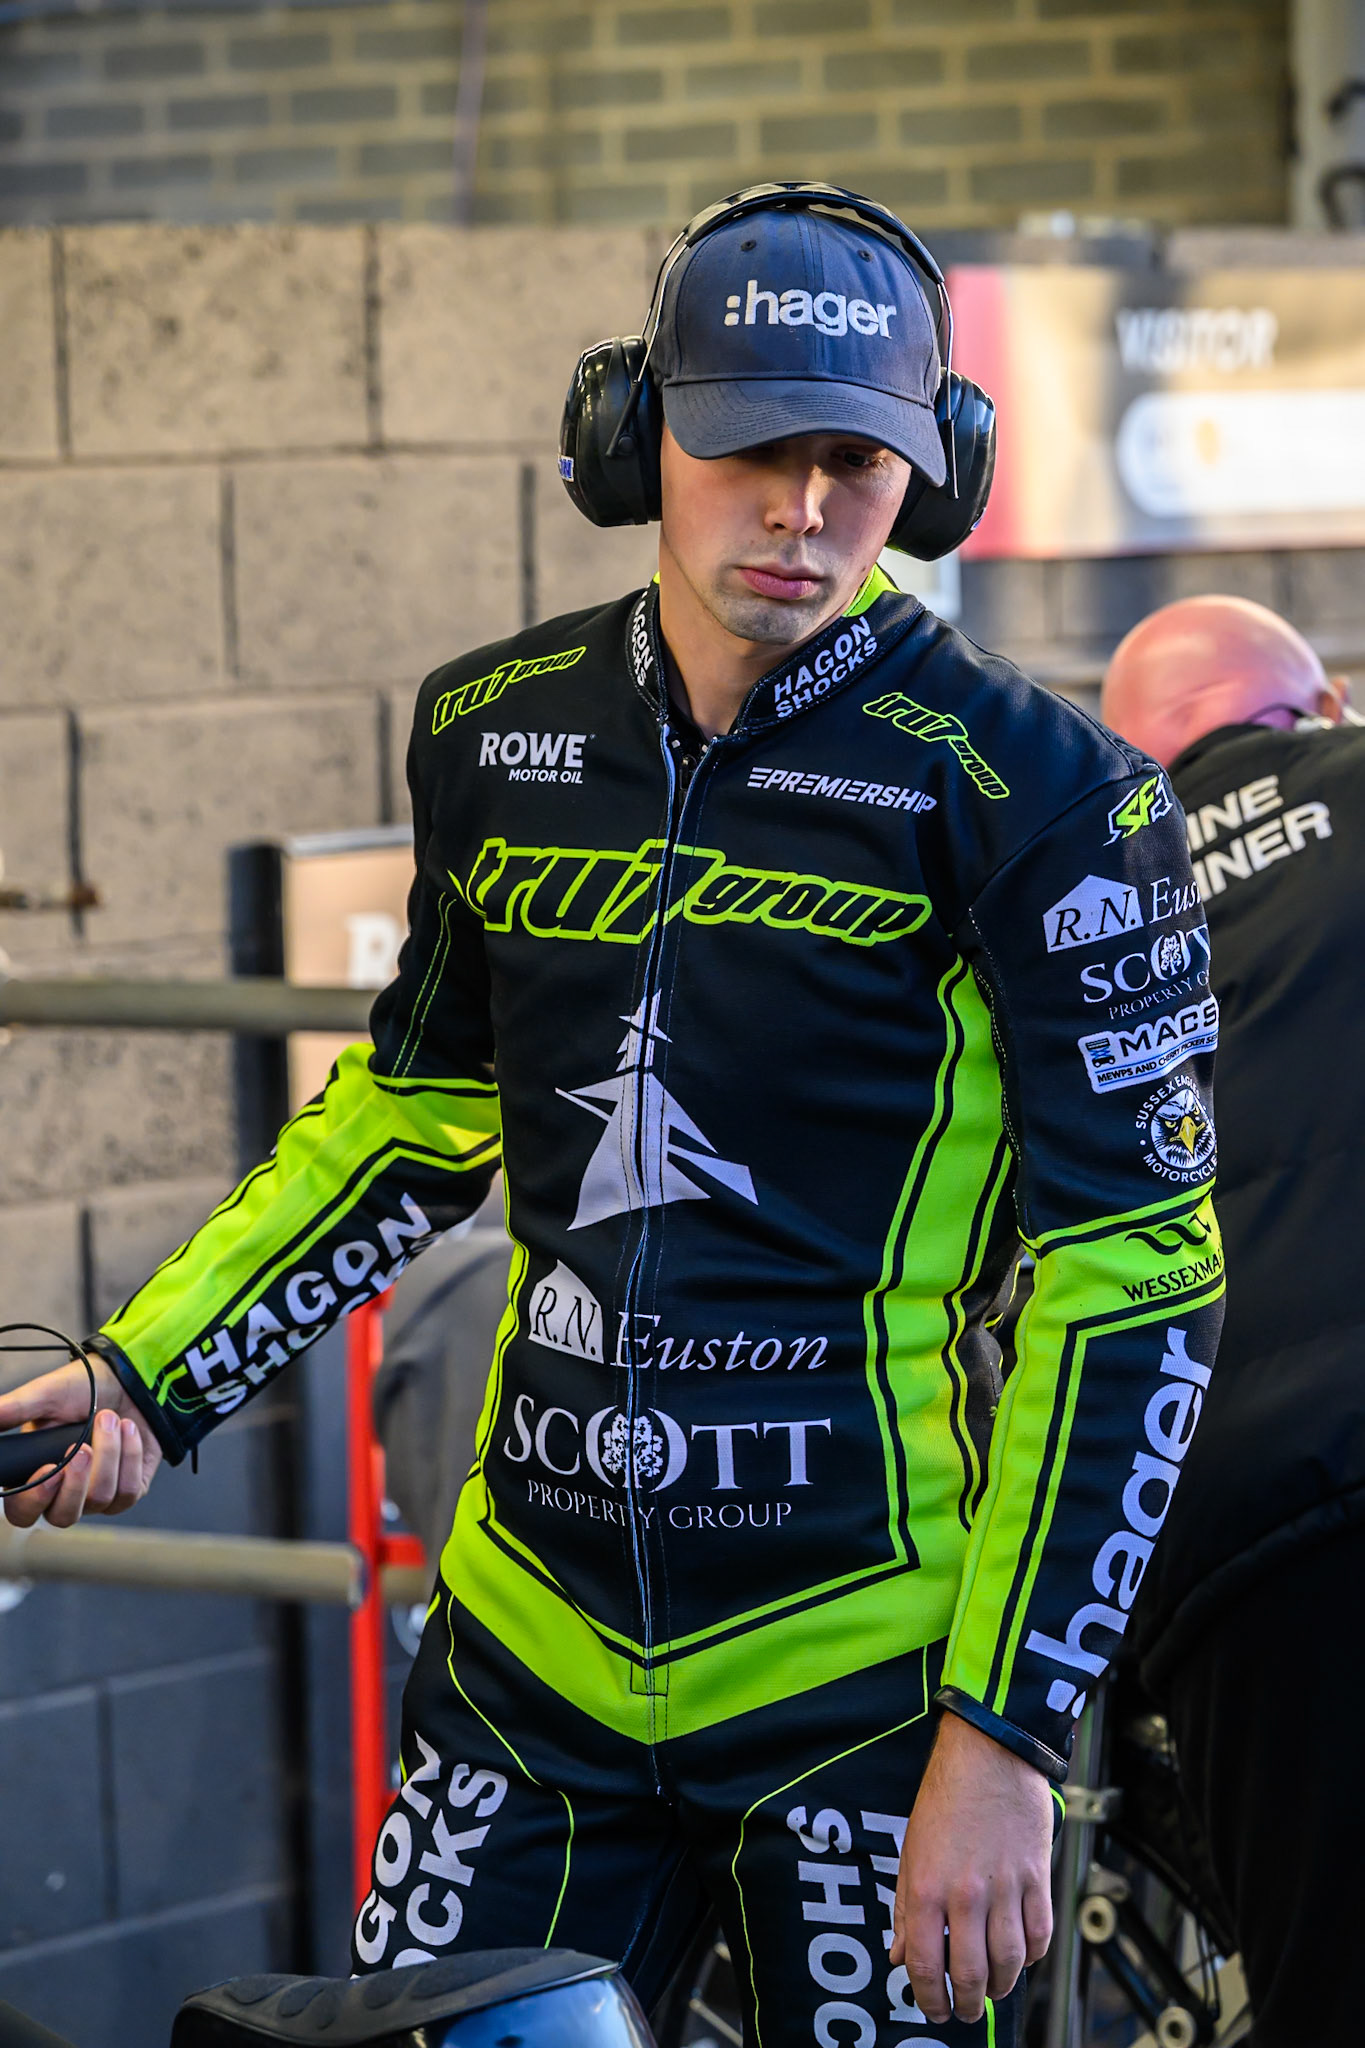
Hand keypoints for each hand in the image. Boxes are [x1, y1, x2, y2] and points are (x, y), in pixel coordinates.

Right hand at [0, 1355, 161, 1528]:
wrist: (127, 1381)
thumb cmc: (81, 1390)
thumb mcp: (44, 1394)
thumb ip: (13, 1409)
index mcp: (35, 1475)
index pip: (23, 1512)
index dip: (34, 1500)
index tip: (50, 1469)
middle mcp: (64, 1492)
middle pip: (63, 1517)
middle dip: (76, 1483)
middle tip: (83, 1446)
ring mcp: (97, 1495)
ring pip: (100, 1499)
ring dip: (108, 1454)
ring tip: (108, 1419)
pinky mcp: (129, 1490)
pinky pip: (129, 1491)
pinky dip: (130, 1455)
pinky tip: (128, 1430)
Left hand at [890, 1709, 1053, 2024]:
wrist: (988, 1754)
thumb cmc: (945, 1797)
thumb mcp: (911, 1850)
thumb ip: (906, 1908)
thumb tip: (900, 1956)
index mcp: (928, 1887)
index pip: (926, 1965)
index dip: (929, 1998)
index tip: (933, 2010)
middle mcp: (967, 1893)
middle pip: (971, 1973)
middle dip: (968, 2005)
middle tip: (966, 2012)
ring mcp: (1006, 1887)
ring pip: (1009, 1962)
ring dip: (1001, 1988)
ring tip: (994, 1991)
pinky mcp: (1037, 1877)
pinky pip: (1039, 1934)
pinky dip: (1032, 1956)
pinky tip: (1021, 1957)